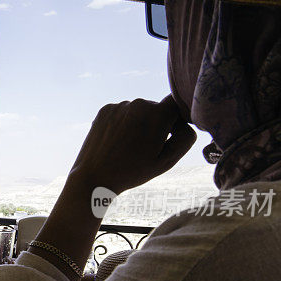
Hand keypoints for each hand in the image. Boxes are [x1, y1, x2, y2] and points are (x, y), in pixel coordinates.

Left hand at [70, 95, 195, 193]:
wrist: (94, 177)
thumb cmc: (132, 172)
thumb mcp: (167, 160)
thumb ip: (185, 138)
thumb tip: (186, 123)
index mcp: (157, 114)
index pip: (177, 105)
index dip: (177, 120)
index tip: (170, 135)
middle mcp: (138, 104)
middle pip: (157, 108)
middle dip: (157, 124)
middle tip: (146, 148)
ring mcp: (119, 105)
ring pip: (138, 111)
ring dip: (138, 124)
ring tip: (128, 147)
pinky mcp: (105, 110)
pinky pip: (122, 113)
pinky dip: (123, 124)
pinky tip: (117, 142)